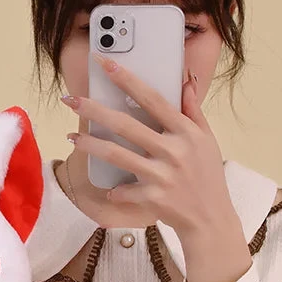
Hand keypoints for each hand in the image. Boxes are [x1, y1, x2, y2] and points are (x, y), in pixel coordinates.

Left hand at [64, 54, 251, 281]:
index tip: (106, 64)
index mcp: (185, 131)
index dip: (128, 80)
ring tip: (71, 137)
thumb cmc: (206, 174)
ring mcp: (162, 174)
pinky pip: (123, 190)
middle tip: (70, 99)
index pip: (153, 99)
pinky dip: (114, 190)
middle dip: (94, 110)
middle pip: (126, 125)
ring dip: (90, 145)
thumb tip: (185, 80)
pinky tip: (107, 187)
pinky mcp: (153, 197)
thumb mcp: (206, 139)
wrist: (211, 218)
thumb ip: (193, 110)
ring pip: (116, 155)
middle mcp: (173, 150)